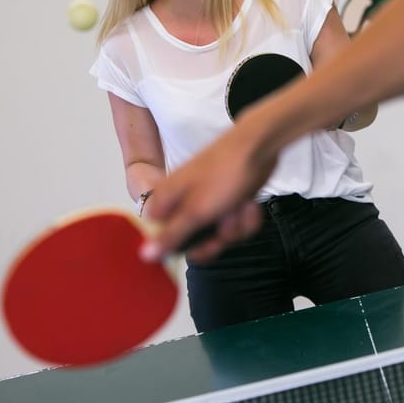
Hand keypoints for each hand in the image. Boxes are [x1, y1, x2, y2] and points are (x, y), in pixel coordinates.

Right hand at [141, 121, 277, 261]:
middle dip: (216, 238)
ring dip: (235, 226)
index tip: (200, 242)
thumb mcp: (196, 211)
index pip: (162, 239)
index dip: (183, 246)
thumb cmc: (225, 172)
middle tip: (224, 224)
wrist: (259, 148)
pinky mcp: (227, 203)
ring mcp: (207, 204)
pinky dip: (245, 218)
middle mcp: (184, 204)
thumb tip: (144, 254)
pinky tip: (249, 204)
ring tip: (239, 206)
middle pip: (195, 243)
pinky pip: (235, 226)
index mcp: (166, 202)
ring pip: (219, 236)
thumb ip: (170, 235)